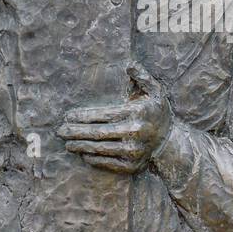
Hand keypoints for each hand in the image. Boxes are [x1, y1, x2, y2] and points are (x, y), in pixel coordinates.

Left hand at [57, 62, 171, 174]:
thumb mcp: (156, 93)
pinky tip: (83, 154)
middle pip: (97, 133)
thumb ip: (142, 78)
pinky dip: (92, 159)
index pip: (102, 115)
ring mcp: (134, 151)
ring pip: (99, 149)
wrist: (172, 143)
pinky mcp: (132, 166)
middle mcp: (135, 133)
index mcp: (136, 113)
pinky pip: (107, 163)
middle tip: (60, 131)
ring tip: (68, 143)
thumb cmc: (157, 114)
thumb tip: (129, 65)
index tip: (68, 117)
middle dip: (75, 132)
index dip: (82, 116)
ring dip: (80, 146)